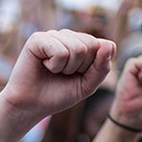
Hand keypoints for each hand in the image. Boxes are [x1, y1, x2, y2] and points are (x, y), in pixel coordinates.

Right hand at [0, 30, 117, 120]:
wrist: (31, 106)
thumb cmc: (58, 94)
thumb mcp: (87, 85)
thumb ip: (102, 67)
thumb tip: (109, 44)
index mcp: (81, 43)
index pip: (104, 46)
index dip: (94, 67)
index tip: (78, 75)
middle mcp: (68, 35)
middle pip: (91, 45)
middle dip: (81, 67)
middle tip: (64, 74)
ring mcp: (53, 35)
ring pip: (77, 49)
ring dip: (67, 68)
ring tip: (53, 71)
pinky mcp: (38, 39)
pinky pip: (60, 51)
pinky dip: (55, 66)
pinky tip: (44, 66)